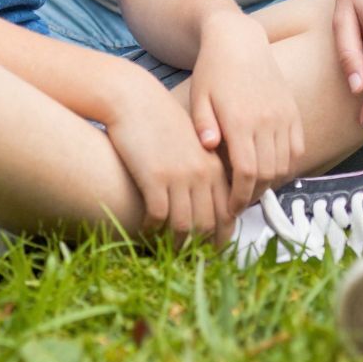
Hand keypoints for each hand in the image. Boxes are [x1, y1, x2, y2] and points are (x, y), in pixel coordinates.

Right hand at [99, 66, 233, 242]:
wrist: (134, 100)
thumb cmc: (162, 124)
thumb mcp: (192, 145)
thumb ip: (205, 173)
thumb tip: (209, 208)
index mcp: (215, 166)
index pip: (228, 212)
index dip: (222, 237)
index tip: (213, 251)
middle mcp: (203, 173)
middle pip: (208, 224)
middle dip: (201, 248)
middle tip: (190, 260)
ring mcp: (179, 176)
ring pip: (184, 226)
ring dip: (176, 244)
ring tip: (167, 250)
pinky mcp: (155, 178)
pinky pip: (158, 217)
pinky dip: (153, 229)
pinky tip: (146, 228)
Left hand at [189, 13, 305, 216]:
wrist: (239, 40)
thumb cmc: (212, 71)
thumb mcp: (198, 98)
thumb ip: (203, 126)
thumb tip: (209, 150)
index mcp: (239, 119)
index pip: (246, 172)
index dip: (239, 196)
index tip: (230, 209)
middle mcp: (266, 119)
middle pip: (267, 173)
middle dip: (253, 194)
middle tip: (239, 204)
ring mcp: (283, 115)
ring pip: (285, 164)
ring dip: (270, 182)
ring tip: (253, 189)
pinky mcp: (293, 111)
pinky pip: (297, 148)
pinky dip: (287, 165)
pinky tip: (271, 171)